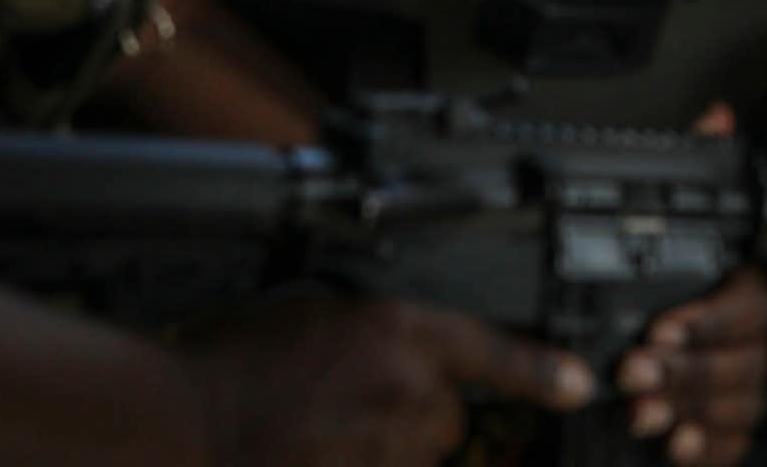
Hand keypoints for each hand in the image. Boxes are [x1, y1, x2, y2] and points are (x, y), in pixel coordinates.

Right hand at [181, 291, 596, 466]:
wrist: (188, 417)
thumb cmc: (233, 361)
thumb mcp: (314, 314)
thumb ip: (373, 337)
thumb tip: (403, 360)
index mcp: (395, 330)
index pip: (490, 349)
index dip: (538, 371)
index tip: (577, 386)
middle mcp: (406, 387)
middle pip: (451, 418)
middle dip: (417, 420)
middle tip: (353, 409)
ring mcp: (390, 447)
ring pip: (420, 458)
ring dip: (388, 453)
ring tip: (324, 436)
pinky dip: (371, 464)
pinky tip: (325, 448)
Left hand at [614, 102, 766, 464]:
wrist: (619, 354)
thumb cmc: (655, 283)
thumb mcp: (662, 222)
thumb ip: (690, 171)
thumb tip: (717, 115)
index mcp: (738, 287)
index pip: (750, 302)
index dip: (709, 318)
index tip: (662, 328)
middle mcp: (747, 339)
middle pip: (743, 359)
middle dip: (686, 368)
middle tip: (634, 370)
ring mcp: (742, 385)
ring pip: (737, 402)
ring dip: (687, 408)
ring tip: (640, 411)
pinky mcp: (727, 428)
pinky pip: (735, 443)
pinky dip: (707, 447)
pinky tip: (676, 445)